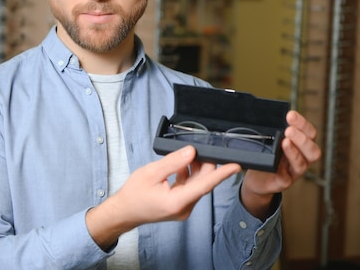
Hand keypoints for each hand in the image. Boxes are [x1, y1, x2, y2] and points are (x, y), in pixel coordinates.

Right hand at [86, 145, 240, 248]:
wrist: (123, 211)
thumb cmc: (133, 194)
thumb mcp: (152, 172)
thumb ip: (174, 162)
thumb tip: (191, 151)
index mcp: (177, 202)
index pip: (205, 185)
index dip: (222, 174)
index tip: (235, 166)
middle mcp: (184, 208)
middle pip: (203, 183)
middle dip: (205, 164)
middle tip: (203, 148)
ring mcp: (183, 208)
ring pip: (197, 184)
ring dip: (195, 169)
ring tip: (187, 155)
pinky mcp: (180, 205)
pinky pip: (190, 188)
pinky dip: (188, 175)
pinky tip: (181, 165)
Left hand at [241, 110, 320, 218]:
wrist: (257, 178)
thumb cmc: (267, 155)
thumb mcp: (271, 139)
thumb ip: (275, 129)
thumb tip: (267, 113)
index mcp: (301, 145)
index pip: (310, 133)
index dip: (303, 123)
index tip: (290, 115)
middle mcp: (302, 158)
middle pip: (313, 150)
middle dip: (302, 139)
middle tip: (289, 130)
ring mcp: (294, 172)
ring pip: (302, 164)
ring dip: (293, 152)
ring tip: (284, 142)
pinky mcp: (284, 183)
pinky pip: (287, 179)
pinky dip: (282, 170)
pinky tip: (277, 164)